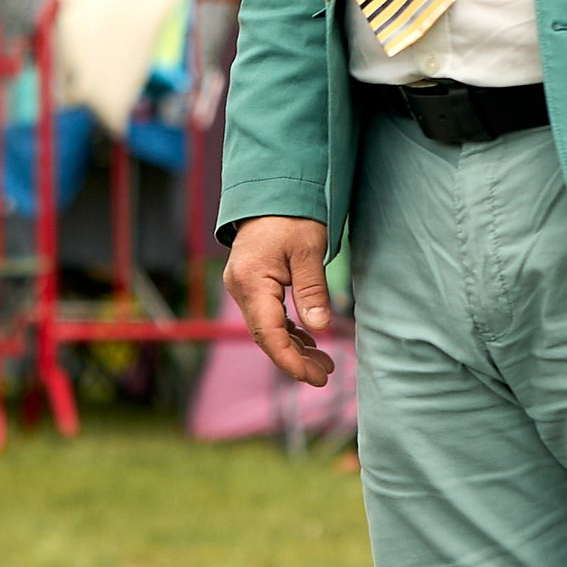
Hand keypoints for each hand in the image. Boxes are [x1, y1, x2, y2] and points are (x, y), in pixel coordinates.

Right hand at [222, 215, 334, 386]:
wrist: (272, 189)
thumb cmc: (292, 215)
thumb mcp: (310, 251)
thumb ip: (313, 291)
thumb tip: (320, 329)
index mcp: (251, 282)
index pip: (268, 334)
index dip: (290, 360)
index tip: (313, 377)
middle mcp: (240, 288)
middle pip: (266, 336)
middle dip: (295, 359)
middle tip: (326, 374)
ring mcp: (243, 287)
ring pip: (266, 328)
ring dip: (293, 347)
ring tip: (324, 362)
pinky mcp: (251, 284)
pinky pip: (267, 316)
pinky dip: (288, 331)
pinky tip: (309, 340)